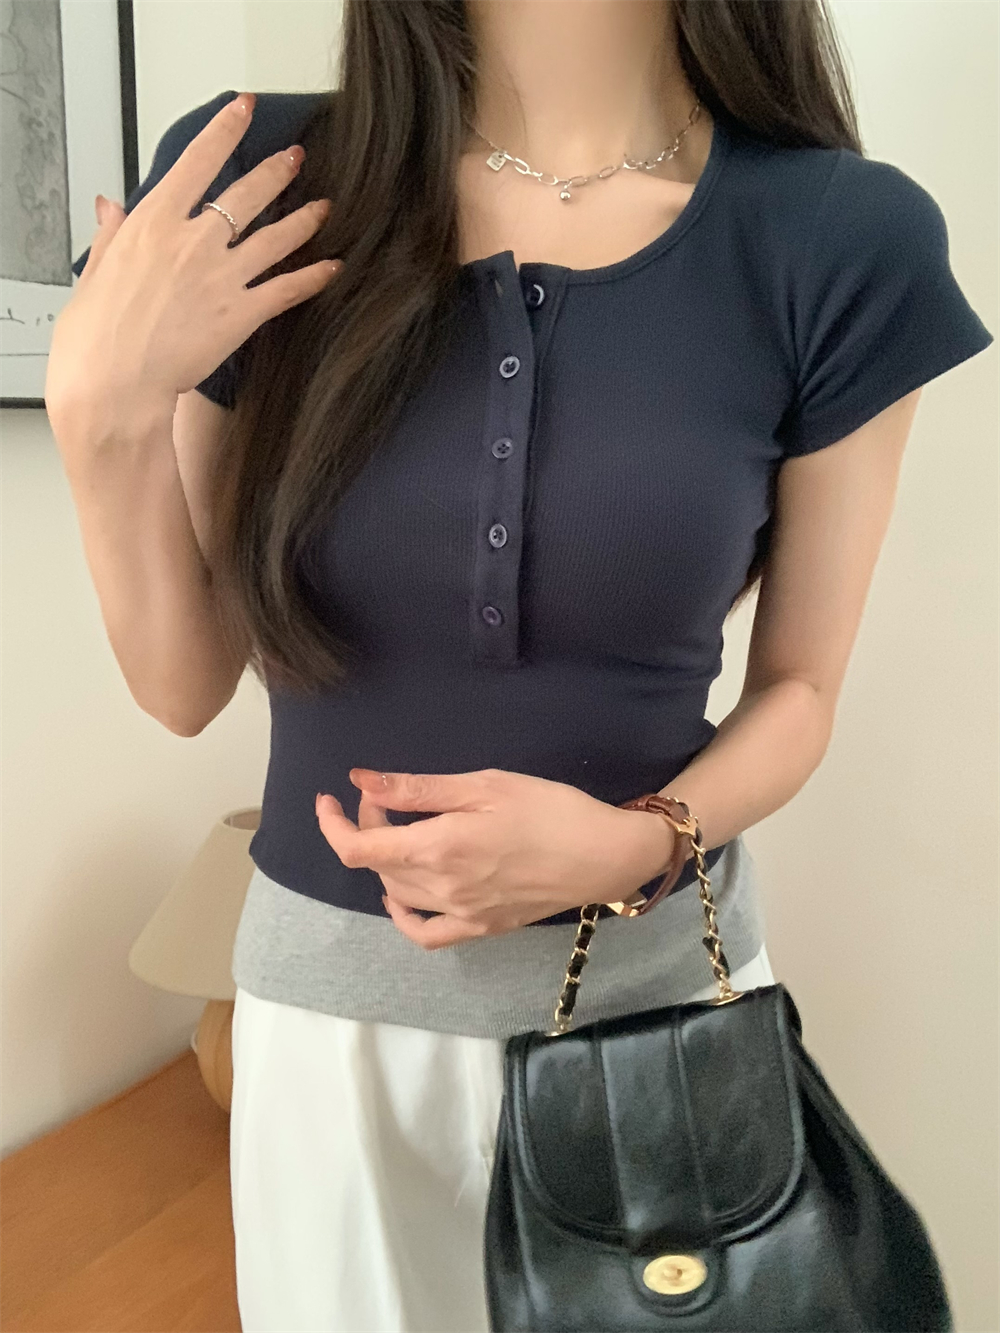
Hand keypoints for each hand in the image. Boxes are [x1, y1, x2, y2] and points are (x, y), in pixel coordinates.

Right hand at [46, 91, 341, 418]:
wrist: (116, 383)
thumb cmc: (97, 336)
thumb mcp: (94, 273)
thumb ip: (110, 235)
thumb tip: (110, 206)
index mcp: (153, 223)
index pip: (196, 160)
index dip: (225, 130)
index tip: (243, 108)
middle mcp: (194, 241)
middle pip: (247, 193)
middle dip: (277, 171)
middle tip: (296, 158)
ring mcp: (223, 277)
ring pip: (276, 236)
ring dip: (305, 219)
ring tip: (326, 207)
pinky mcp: (243, 315)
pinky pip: (288, 289)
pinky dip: (314, 277)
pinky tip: (333, 268)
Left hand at [314, 767, 676, 949]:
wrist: (605, 855)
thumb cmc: (550, 808)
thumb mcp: (483, 784)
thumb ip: (417, 788)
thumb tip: (362, 782)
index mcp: (438, 847)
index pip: (358, 847)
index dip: (333, 823)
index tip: (330, 797)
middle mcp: (441, 888)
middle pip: (377, 865)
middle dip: (370, 826)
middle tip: (390, 797)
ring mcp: (461, 914)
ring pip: (397, 893)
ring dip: (385, 861)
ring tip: (404, 831)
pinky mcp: (481, 928)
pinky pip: (426, 934)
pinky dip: (404, 915)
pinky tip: (404, 893)